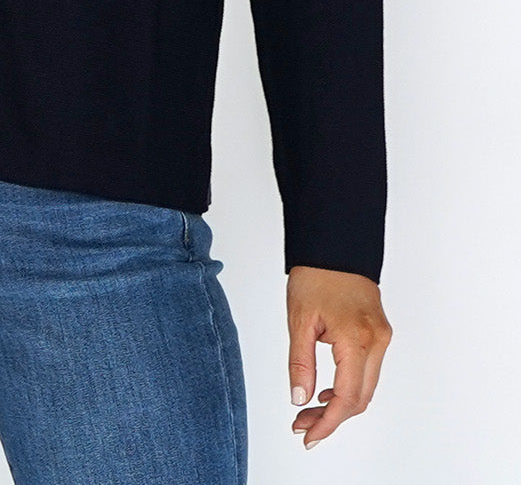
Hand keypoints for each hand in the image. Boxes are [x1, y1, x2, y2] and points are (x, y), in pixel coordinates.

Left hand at [286, 266, 391, 448]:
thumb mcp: (299, 320)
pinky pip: (368, 371)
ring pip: (366, 387)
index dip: (328, 423)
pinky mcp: (379, 333)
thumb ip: (300, 363)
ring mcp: (382, 338)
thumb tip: (299, 400)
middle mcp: (377, 341)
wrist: (334, 245)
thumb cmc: (316, 275)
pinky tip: (326, 392)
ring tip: (308, 411)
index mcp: (357, 339)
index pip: (347, 397)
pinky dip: (349, 386)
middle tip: (302, 425)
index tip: (308, 435)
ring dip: (340, 405)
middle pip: (360, 398)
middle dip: (332, 418)